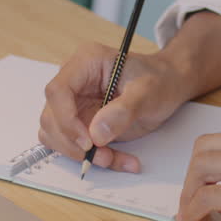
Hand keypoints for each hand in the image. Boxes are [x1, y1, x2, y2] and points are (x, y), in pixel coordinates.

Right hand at [38, 41, 189, 172]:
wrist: (168, 85)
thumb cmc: (159, 79)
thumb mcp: (149, 91)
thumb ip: (124, 110)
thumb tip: (97, 134)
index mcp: (86, 62)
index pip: (57, 91)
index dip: (66, 119)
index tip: (88, 141)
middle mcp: (74, 81)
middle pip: (51, 117)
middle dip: (74, 144)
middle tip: (103, 156)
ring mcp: (74, 103)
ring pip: (57, 136)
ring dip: (81, 154)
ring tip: (112, 158)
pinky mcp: (80, 121)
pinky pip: (73, 146)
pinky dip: (92, 158)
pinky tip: (116, 158)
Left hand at [176, 121, 220, 220]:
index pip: (220, 140)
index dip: (203, 166)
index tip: (200, 187)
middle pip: (203, 150)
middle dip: (190, 179)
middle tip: (190, 204)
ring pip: (199, 170)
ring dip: (188, 195)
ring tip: (190, 217)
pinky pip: (205, 199)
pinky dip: (194, 213)